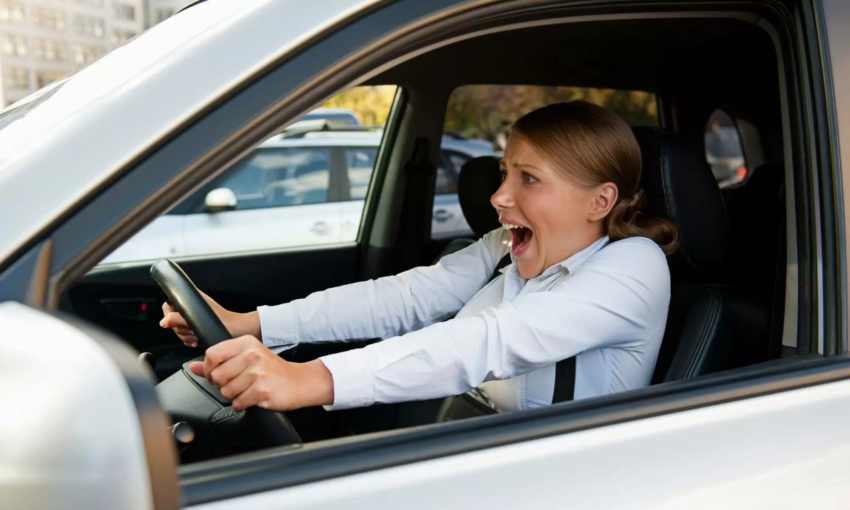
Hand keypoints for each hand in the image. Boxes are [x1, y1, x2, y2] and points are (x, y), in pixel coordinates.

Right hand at [160, 291, 259, 346]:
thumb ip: (178, 318)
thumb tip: (164, 322)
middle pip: (172, 319)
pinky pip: (185, 335)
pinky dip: (188, 340)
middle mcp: (191, 307)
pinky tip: (196, 341)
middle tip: (191, 331)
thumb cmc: (224, 322)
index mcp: (191, 299)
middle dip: (180, 329)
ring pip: (178, 328)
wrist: (237, 330)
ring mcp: (194, 318)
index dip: (168, 314)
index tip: (173, 323)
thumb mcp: (198, 320)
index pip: (169, 303)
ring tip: (196, 336)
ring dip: (185, 336)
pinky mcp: (197, 328)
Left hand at [189, 335, 333, 411]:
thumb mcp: (247, 358)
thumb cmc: (273, 370)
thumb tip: (193, 367)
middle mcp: (252, 355)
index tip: (217, 376)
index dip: (209, 369)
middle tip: (237, 384)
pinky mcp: (262, 390)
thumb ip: (219, 362)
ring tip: (247, 390)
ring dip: (234, 396)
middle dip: (223, 386)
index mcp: (246, 343)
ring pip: (226, 392)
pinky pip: (238, 403)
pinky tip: (253, 398)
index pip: (212, 354)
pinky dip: (242, 405)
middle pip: (217, 376)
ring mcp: (258, 373)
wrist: (301, 382)